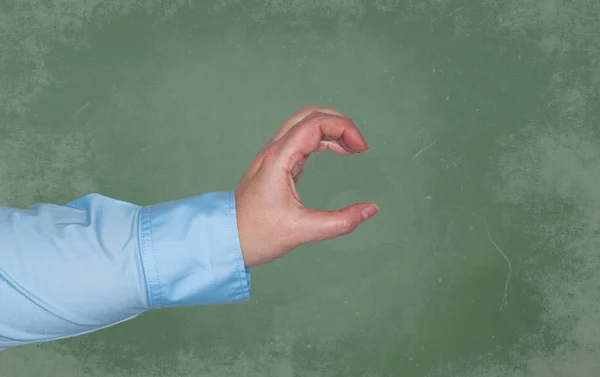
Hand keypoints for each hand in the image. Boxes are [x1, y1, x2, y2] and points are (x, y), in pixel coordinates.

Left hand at [235, 106, 378, 266]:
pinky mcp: (274, 165)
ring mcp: (272, 156)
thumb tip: (371, 209)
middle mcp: (274, 151)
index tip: (362, 149)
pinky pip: (299, 139)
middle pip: (309, 116)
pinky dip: (320, 139)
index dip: (343, 128)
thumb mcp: (303, 231)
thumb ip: (341, 221)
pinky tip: (334, 152)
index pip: (315, 124)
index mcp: (279, 160)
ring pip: (303, 124)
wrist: (226, 240)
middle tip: (360, 145)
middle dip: (339, 122)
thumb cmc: (257, 235)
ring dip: (330, 129)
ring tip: (352, 148)